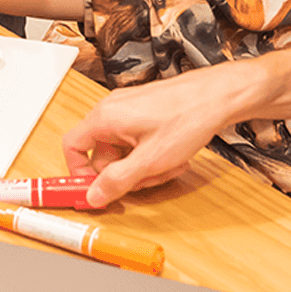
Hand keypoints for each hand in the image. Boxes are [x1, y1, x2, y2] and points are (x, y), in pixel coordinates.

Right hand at [61, 62, 256, 206]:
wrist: (219, 96)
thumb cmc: (188, 118)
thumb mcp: (150, 161)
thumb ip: (117, 181)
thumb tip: (93, 195)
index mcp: (105, 117)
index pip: (71, 146)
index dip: (78, 172)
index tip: (94, 190)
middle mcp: (112, 109)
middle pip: (101, 152)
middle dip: (123, 172)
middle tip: (146, 179)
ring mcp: (129, 109)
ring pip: (122, 149)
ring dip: (142, 165)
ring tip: (168, 165)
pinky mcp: (144, 111)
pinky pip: (136, 139)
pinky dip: (151, 153)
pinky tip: (173, 155)